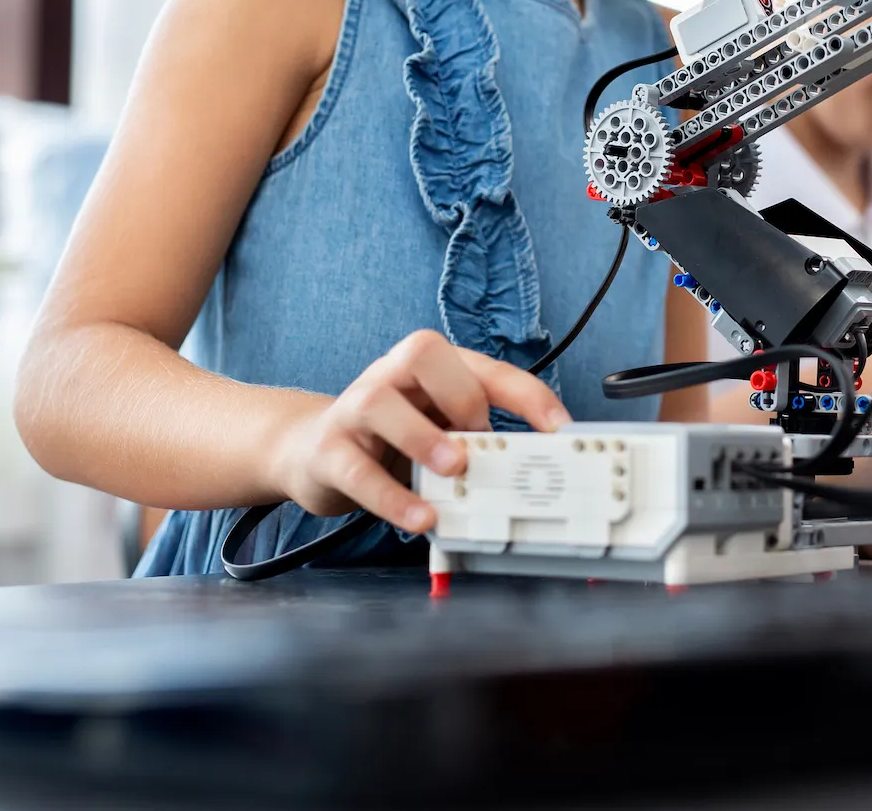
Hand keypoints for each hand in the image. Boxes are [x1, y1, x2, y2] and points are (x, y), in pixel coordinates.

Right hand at [270, 330, 569, 533]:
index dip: (526, 395)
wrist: (312, 453)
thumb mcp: (438, 431)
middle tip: (483, 440)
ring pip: (379, 402)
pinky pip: (356, 471)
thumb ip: (474, 442)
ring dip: (422, 436)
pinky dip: (391, 498)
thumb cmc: (391, 441)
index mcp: (428, 368)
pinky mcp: (327, 452)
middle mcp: (389, 377)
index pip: (484, 366)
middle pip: (423, 352)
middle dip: (462, 394)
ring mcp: (353, 410)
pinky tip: (421, 518)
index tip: (560, 429)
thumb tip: (528, 473)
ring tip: (454, 470)